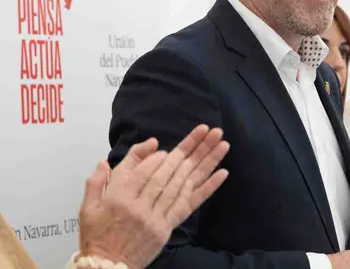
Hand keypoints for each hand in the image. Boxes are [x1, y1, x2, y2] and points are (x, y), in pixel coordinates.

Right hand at [77, 125, 229, 268]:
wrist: (106, 267)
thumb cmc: (97, 236)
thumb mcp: (88, 207)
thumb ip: (96, 181)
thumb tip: (104, 161)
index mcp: (118, 198)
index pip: (143, 172)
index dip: (156, 159)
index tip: (165, 150)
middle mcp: (139, 207)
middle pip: (168, 173)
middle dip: (190, 150)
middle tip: (208, 132)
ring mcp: (156, 218)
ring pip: (183, 184)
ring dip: (204, 161)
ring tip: (221, 143)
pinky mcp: (167, 227)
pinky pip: (190, 203)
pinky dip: (208, 187)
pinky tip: (223, 172)